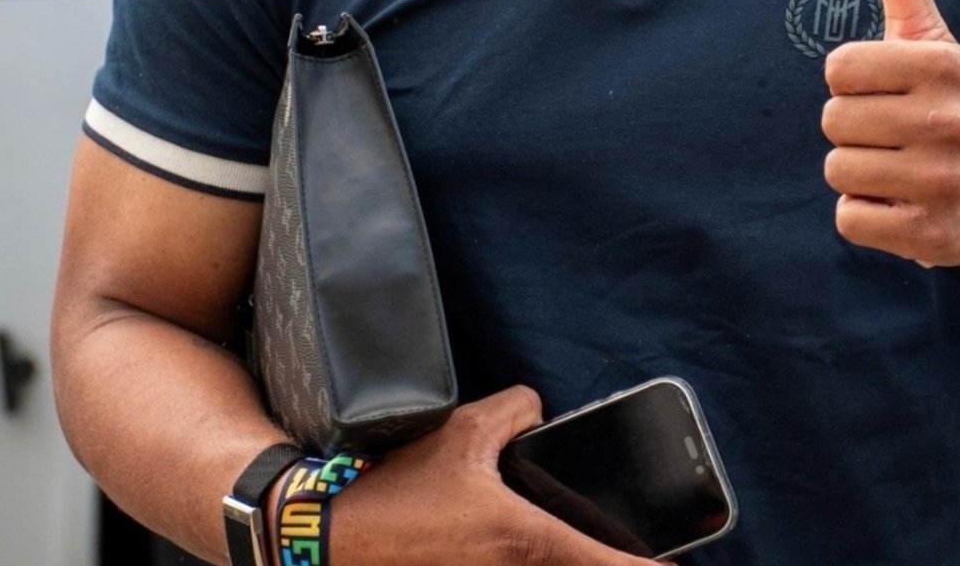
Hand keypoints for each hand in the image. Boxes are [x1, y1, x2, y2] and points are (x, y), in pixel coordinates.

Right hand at [328, 387, 656, 565]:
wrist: (327, 536)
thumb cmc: (395, 486)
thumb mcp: (464, 430)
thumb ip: (517, 409)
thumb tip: (539, 411)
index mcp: (522, 539)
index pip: (605, 564)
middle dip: (606, 563)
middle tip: (631, 553)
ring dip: (567, 561)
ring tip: (584, 545)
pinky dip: (533, 562)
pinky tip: (530, 550)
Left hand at [822, 0, 959, 267]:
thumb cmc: (954, 105)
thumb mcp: (936, 42)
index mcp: (943, 66)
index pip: (839, 68)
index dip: (853, 83)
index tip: (889, 93)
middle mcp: (947, 122)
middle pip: (833, 121)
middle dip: (854, 130)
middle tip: (896, 135)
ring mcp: (941, 181)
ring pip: (838, 170)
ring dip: (858, 174)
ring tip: (900, 170)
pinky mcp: (930, 234)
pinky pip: (850, 219)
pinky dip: (866, 215)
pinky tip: (901, 204)